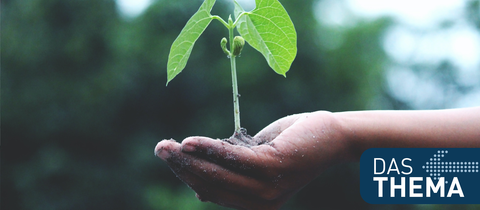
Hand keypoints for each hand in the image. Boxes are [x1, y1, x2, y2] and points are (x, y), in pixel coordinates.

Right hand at [155, 111, 350, 209]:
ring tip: (167, 146)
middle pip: (211, 185)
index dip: (188, 175)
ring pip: (218, 174)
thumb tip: (199, 189)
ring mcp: (268, 188)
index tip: (170, 158)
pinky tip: (190, 141)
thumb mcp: (257, 160)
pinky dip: (210, 149)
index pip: (213, 192)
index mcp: (256, 204)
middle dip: (182, 167)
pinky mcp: (273, 168)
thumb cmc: (293, 144)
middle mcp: (261, 203)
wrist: (332, 136)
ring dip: (189, 159)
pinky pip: (233, 158)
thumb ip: (232, 171)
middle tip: (159, 149)